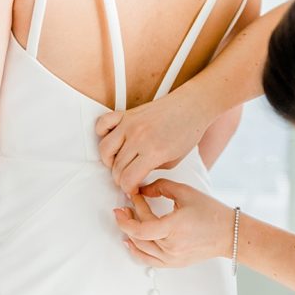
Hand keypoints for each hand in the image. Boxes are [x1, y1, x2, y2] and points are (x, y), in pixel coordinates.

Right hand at [96, 86, 211, 194]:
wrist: (193, 105)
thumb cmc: (188, 130)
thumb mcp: (175, 160)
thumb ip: (153, 170)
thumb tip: (137, 176)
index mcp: (154, 152)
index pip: (128, 179)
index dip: (129, 188)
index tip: (132, 188)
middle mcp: (139, 137)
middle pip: (117, 167)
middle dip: (121, 178)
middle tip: (128, 178)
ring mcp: (131, 124)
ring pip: (105, 149)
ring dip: (109, 161)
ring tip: (119, 163)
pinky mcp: (127, 114)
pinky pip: (102, 123)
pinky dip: (102, 133)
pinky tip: (112, 140)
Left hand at [113, 178, 234, 267]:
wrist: (229, 233)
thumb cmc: (211, 212)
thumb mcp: (186, 192)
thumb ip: (161, 187)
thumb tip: (142, 190)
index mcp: (173, 228)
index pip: (140, 226)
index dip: (130, 213)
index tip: (129, 199)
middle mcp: (171, 247)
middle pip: (139, 236)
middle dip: (128, 220)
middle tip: (123, 208)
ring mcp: (172, 258)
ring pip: (141, 249)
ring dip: (130, 234)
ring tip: (125, 221)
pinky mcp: (174, 263)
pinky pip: (148, 260)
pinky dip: (137, 251)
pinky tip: (130, 242)